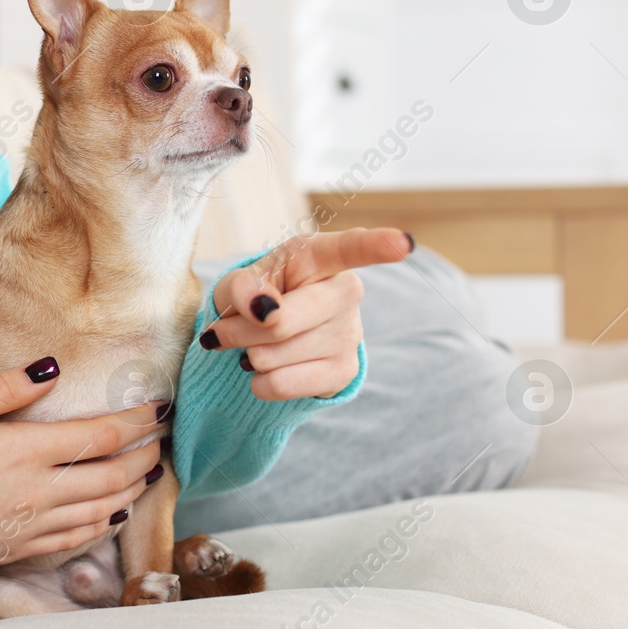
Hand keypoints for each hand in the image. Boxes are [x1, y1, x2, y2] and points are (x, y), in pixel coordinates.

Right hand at [0, 360, 165, 572]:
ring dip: (134, 486)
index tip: (160, 405)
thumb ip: (2, 389)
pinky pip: (80, 536)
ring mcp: (34, 524)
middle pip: (114, 474)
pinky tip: (114, 512)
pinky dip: (107, 521)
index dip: (138, 421)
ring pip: (105, 507)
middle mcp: (39, 491)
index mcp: (24, 451)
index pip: (101, 436)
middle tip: (164, 437)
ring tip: (151, 470)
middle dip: (147, 453)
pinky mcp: (22, 548)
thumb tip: (50, 368)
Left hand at [207, 227, 412, 402]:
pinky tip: (267, 368)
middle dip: (240, 331)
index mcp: (320, 256)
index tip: (402, 244)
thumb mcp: (236, 284)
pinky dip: (260, 382)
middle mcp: (345, 291)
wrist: (263, 339)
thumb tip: (263, 309)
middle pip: (282, 322)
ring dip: (247, 356)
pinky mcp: (345, 371)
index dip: (376, 245)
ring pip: (275, 356)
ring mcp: (350, 333)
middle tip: (225, 330)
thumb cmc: (254, 297)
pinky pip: (283, 384)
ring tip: (254, 346)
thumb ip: (242, 287)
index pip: (351, 247)